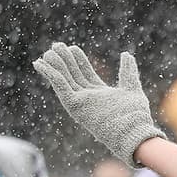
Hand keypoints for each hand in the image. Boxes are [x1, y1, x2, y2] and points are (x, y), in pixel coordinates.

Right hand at [33, 42, 164, 166]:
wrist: (134, 131)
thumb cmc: (136, 115)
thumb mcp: (132, 88)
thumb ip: (128, 71)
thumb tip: (126, 54)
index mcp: (100, 94)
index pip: (85, 73)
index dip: (78, 60)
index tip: (72, 47)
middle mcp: (88, 98)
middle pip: (73, 75)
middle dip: (64, 60)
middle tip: (56, 45)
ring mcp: (81, 102)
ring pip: (64, 79)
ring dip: (54, 65)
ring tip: (48, 52)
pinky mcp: (74, 105)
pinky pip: (60, 86)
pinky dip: (50, 74)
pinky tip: (40, 63)